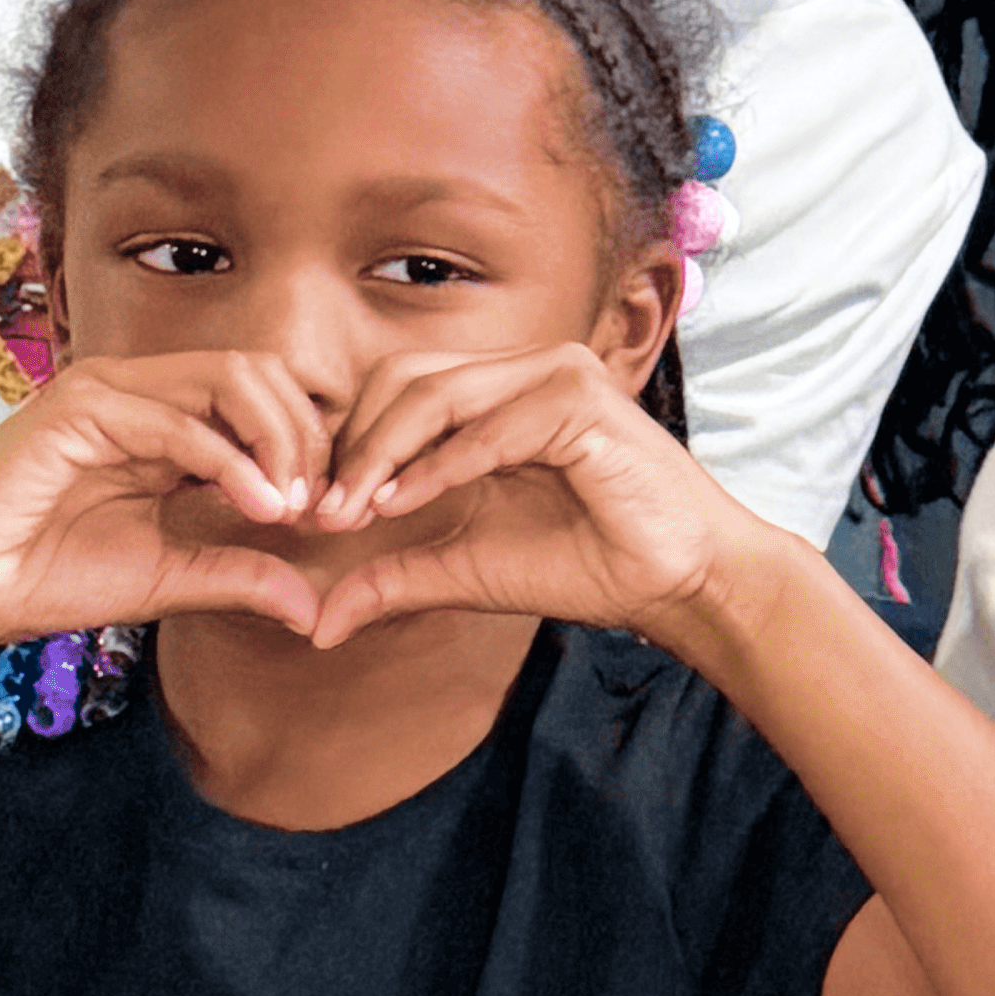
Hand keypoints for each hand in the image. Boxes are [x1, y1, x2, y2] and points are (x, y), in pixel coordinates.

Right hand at [0, 352, 327, 648]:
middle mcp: (142, 391)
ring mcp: (110, 392)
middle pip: (264, 375)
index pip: (269, 396)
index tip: (333, 514)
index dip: (313, 447)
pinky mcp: (78, 408)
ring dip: (280, 442)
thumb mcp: (172, 577)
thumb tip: (316, 611)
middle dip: (309, 438)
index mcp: (168, 417)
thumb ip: (242, 576)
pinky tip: (259, 506)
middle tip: (323, 509)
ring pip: (233, 379)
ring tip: (294, 508)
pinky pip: (180, 420)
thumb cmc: (48, 577)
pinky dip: (233, 462)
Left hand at [299, 345, 764, 648]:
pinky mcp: (582, 399)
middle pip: (406, 378)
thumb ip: (395, 577)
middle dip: (356, 445)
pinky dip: (439, 466)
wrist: (677, 582)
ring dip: (384, 452)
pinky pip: (489, 427)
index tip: (317, 514)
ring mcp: (558, 375)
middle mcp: (529, 370)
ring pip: (437, 392)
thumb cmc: (591, 565)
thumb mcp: (468, 568)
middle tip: (326, 512)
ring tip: (354, 510)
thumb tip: (318, 625)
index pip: (401, 389)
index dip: (351, 445)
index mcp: (504, 394)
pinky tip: (401, 503)